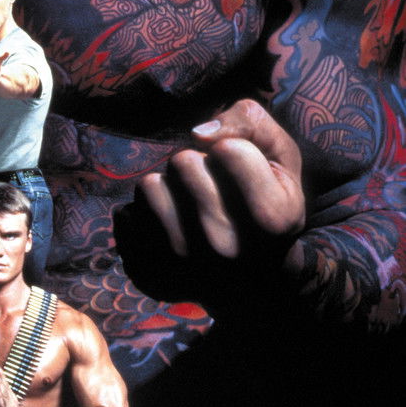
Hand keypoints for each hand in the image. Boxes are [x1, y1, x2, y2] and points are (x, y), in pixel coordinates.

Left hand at [114, 99, 305, 307]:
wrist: (251, 283)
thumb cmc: (268, 206)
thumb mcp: (281, 160)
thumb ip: (250, 122)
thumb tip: (199, 132)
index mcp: (270, 218)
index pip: (227, 149)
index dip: (228, 149)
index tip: (237, 172)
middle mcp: (225, 248)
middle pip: (183, 161)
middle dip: (194, 165)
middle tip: (209, 190)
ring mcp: (185, 266)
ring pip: (150, 185)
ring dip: (165, 186)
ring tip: (186, 205)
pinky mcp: (151, 275)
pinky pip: (126, 215)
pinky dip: (143, 212)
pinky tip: (167, 226)